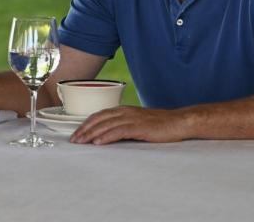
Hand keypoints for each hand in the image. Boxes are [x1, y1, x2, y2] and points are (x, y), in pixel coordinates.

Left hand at [69, 106, 187, 144]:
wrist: (179, 122)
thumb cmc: (160, 125)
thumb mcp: (137, 123)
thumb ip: (123, 126)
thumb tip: (109, 136)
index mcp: (123, 110)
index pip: (99, 115)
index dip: (86, 124)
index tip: (76, 133)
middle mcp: (125, 112)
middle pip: (99, 119)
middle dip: (84, 129)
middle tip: (74, 139)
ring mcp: (132, 118)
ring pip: (106, 125)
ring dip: (92, 134)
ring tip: (82, 141)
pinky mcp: (139, 127)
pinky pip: (119, 131)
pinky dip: (107, 136)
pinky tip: (98, 142)